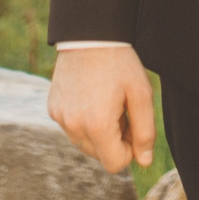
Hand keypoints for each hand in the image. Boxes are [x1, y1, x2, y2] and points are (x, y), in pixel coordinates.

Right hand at [47, 44, 154, 171]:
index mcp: (97, 125)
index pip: (115, 164)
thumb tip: (143, 162)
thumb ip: (145, 132)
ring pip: (84, 144)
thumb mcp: (141, 94)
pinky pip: (71, 128)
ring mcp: (60, 118)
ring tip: (106, 103)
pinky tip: (91, 97)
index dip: (129, 149)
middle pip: (100, 156)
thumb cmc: (119, 63)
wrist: (89, 35)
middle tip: (121, 109)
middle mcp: (74, 126)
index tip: (132, 125)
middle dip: (114, 140)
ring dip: (98, 133)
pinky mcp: (53, 109)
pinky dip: (83, 121)